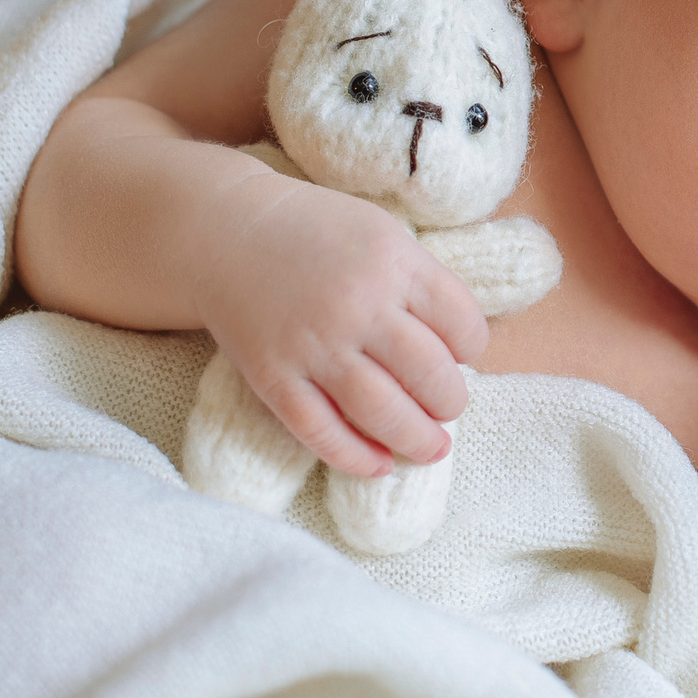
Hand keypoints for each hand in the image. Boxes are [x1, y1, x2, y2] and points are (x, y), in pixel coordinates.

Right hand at [194, 171, 487, 477]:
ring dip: (417, 440)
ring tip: (431, 448)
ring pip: (383, 413)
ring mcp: (314, 346)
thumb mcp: (380, 234)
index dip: (471, 347)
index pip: (461, 323)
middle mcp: (358, 306)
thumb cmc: (315, 233)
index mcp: (393, 262)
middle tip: (448, 407)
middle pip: (430, 375)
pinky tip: (379, 465)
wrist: (226, 232)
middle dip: (450, 402)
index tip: (462, 355)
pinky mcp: (274, 377)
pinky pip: (322, 432)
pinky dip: (356, 457)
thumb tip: (457, 350)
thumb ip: (419, 282)